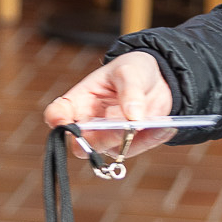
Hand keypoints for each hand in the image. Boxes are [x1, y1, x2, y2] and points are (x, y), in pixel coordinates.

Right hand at [43, 52, 174, 157]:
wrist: (159, 79)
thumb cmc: (134, 70)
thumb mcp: (131, 71)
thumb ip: (130, 91)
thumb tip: (133, 117)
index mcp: (79, 100)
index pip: (57, 114)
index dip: (57, 121)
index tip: (65, 123)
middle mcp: (89, 124)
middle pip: (81, 144)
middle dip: (100, 138)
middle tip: (123, 125)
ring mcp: (107, 138)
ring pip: (110, 150)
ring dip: (130, 138)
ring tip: (152, 120)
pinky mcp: (128, 146)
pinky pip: (137, 149)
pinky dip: (152, 138)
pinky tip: (164, 124)